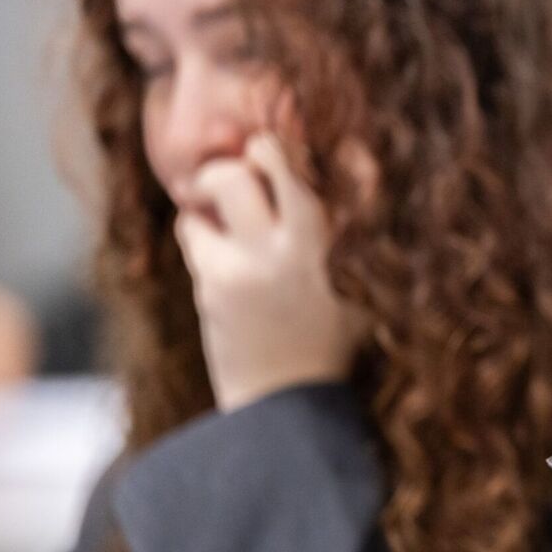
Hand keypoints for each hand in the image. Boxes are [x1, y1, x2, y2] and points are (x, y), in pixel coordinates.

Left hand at [175, 134, 367, 412]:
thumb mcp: (359, 286)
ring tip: (220, 216)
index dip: (289, 144)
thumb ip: (349, 231)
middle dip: (244, 157)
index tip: (278, 150)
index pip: (318, 160)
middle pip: (259, 157)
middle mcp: (303, 240)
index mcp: (346, 236)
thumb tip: (347, 166)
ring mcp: (256, 260)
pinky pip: (192, 229)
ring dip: (211, 192)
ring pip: (220, 185)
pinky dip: (197, 232)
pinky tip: (215, 257)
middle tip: (239, 173)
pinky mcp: (216, 281)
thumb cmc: (328, 343)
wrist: (289, 406)